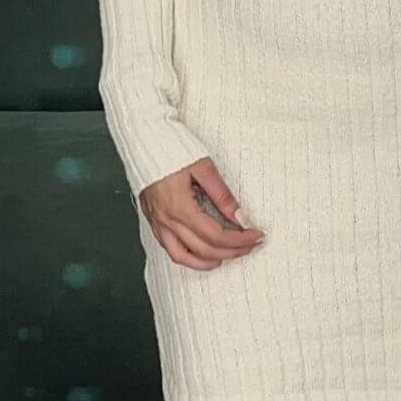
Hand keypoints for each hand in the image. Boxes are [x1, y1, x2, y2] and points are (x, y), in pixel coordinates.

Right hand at [140, 158, 265, 270]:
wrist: (143, 138)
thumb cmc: (172, 148)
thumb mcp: (203, 167)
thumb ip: (222, 195)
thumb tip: (241, 218)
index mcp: (180, 207)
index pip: (216, 236)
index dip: (240, 240)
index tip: (257, 236)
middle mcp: (167, 220)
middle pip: (205, 249)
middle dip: (232, 251)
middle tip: (250, 246)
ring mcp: (157, 222)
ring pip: (183, 256)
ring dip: (208, 261)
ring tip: (227, 257)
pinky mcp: (152, 219)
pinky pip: (169, 248)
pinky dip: (188, 256)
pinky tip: (201, 253)